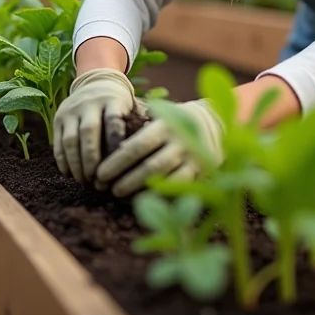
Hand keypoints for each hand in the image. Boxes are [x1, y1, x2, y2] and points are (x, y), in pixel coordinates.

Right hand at [53, 69, 140, 184]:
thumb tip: (145, 153)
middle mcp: (90, 102)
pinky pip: (58, 142)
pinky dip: (63, 161)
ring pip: (70, 140)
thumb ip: (137, 124)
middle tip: (97, 181)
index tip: (118, 164)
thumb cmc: (119, 104)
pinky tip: (70, 174)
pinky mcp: (58, 118)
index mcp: (112, 99)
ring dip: (76, 164)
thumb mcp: (130, 106)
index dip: (114, 143)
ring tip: (84, 181)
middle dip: (92, 159)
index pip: (113, 121)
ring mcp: (71, 110)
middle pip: (89, 132)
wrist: (97, 82)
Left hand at [95, 100, 223, 197]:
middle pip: (150, 165)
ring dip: (138, 189)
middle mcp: (181, 140)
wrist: (213, 123)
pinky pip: (177, 187)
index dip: (118, 160)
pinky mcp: (200, 172)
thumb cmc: (174, 121)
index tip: (100, 173)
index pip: (139, 144)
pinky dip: (158, 195)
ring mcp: (192, 157)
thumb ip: (138, 125)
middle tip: (104, 188)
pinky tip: (141, 200)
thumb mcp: (159, 115)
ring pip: (163, 178)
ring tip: (118, 195)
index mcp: (167, 124)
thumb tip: (106, 144)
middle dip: (125, 179)